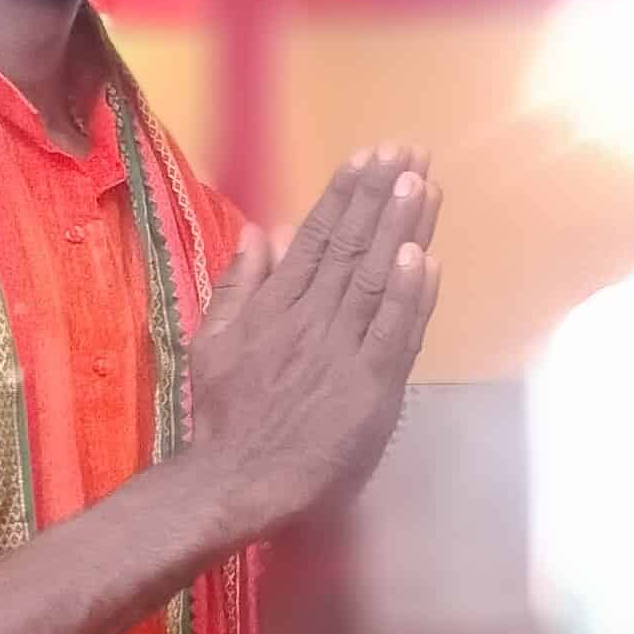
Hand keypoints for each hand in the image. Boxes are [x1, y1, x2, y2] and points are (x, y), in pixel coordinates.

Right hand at [186, 143, 441, 537]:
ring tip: (421, 183)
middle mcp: (310, 319)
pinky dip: (408, 295)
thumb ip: (238, 286)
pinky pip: (394, 334)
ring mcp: (341, 352)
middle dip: (381, 196)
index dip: (345, 194)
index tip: (370, 156)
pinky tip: (421, 257)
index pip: (316, 237)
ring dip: (399, 229)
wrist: (236, 481)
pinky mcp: (369, 388)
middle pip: (351, 247)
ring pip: (375, 279)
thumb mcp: (212, 343)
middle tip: (409, 152)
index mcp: (275, 306)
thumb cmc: (225, 419)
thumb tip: (259, 231)